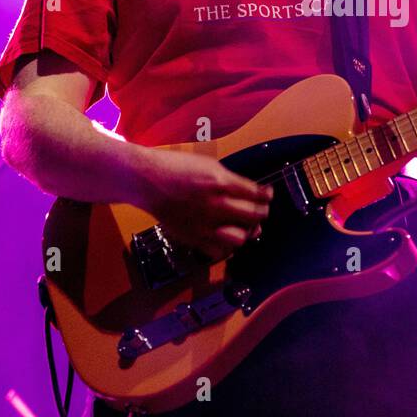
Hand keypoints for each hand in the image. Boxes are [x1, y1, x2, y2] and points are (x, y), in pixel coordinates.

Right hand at [134, 148, 271, 261]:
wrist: (148, 181)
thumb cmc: (177, 168)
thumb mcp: (209, 165)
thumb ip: (230, 181)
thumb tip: (249, 193)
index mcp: (221, 182)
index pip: (256, 194)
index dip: (266, 195)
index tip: (267, 195)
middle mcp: (216, 204)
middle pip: (253, 216)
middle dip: (262, 212)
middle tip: (261, 211)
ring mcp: (204, 223)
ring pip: (240, 237)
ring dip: (247, 232)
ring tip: (245, 226)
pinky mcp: (193, 237)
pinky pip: (219, 250)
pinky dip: (226, 245)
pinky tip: (226, 236)